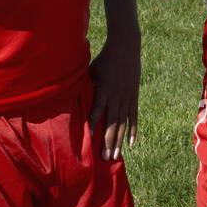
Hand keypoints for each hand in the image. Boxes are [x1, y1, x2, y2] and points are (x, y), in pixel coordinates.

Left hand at [88, 30, 139, 160]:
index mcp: (104, 89)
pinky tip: (130, 143)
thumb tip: (72, 98)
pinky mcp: (134, 97)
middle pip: (112, 123)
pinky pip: (133, 117)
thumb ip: (85, 85)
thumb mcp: (91, 70)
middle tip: (105, 159)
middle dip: (108, 142)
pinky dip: (132, 131)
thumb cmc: (104, 58)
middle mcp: (116, 96)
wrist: (126, 47)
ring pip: (123, 124)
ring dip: (119, 141)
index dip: (93, 125)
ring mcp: (127, 98)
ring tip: (116, 156)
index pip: (97, 111)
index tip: (89, 141)